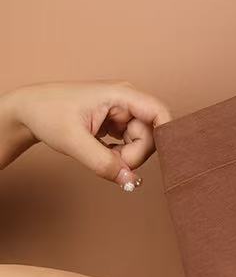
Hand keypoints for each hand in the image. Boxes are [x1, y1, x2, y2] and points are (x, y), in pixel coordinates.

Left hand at [0, 81, 170, 190]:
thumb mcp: (73, 141)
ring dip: (126, 158)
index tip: (157, 158)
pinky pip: (132, 147)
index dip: (165, 135)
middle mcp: (127, 102)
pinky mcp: (119, 124)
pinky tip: (103, 152)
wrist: (28, 112)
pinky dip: (120, 157)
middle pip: (151, 136)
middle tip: (111, 162)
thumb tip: (130, 181)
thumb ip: (103, 163)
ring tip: (102, 155)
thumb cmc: (46, 114)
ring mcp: (124, 114)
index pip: (160, 113)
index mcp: (121, 94)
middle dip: (134, 156)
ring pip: (142, 145)